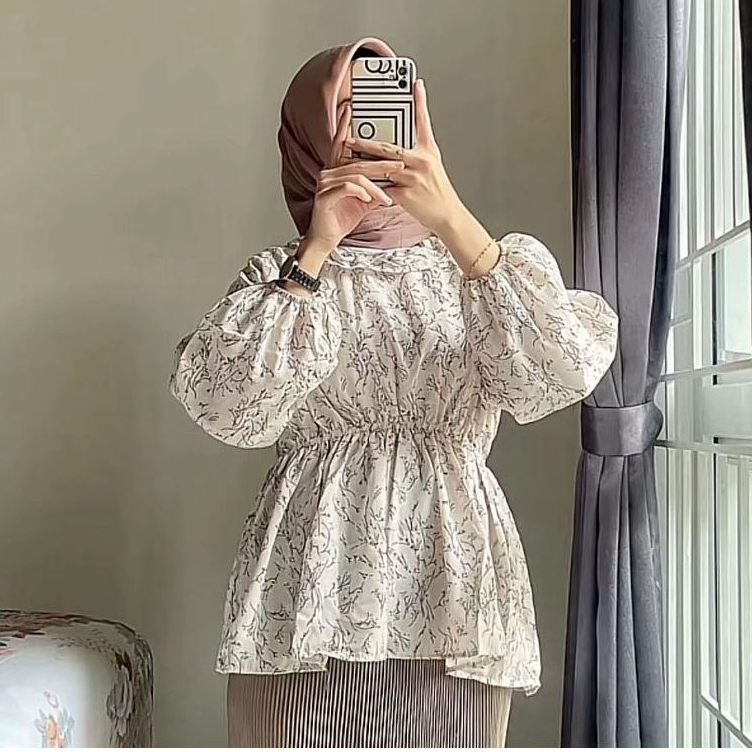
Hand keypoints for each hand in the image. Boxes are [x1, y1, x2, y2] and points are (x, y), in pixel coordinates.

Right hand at [306, 100, 405, 250]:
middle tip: (400, 164)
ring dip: (376, 184)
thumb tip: (394, 180)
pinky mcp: (324, 196)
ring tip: (389, 194)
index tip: (352, 108)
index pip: (343, 144)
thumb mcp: (364, 199)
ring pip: (356, 174)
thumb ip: (376, 186)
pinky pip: (348, 187)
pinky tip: (370, 200)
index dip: (346, 125)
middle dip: (381, 162)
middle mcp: (329, 172)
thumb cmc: (342, 217)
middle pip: (357, 159)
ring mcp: (325, 183)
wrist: (326, 239)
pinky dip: (363, 192)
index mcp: (337, 170)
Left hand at [344, 79, 463, 235]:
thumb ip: (417, 152)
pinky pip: (383, 188)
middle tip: (351, 136)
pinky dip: (371, 185)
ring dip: (363, 162)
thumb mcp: (432, 165)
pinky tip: (358, 182)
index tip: (415, 83)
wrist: (446, 215)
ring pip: (383, 166)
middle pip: (390, 147)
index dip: (420, 101)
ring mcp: (413, 178)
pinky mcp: (406, 194)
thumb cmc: (437, 191)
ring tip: (348, 156)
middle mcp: (422, 161)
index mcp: (429, 151)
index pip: (423, 122)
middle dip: (368, 142)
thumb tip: (398, 145)